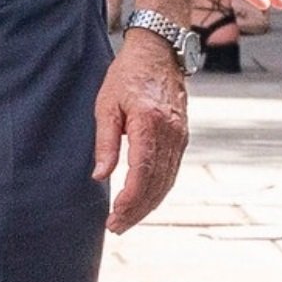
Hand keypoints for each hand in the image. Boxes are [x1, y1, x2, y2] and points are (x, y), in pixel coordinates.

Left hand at [94, 30, 190, 233]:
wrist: (159, 53)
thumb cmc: (127, 76)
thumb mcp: (106, 105)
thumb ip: (105, 142)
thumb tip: (99, 176)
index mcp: (150, 125)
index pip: (142, 174)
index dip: (129, 201)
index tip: (113, 218)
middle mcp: (171, 135)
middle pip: (157, 184)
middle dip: (137, 211)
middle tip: (116, 228)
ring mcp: (180, 137)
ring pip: (167, 181)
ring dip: (148, 205)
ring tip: (127, 221)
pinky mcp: (182, 137)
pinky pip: (172, 171)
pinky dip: (158, 190)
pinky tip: (144, 201)